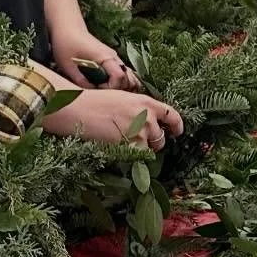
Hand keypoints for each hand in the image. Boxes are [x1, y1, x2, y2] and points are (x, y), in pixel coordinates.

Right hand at [43, 89, 183, 151]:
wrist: (80, 109)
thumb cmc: (97, 102)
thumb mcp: (124, 99)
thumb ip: (139, 109)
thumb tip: (148, 121)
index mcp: (146, 102)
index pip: (171, 115)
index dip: (176, 126)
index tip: (177, 132)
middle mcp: (147, 117)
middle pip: (160, 138)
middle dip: (152, 142)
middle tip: (137, 140)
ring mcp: (139, 133)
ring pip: (148, 150)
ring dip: (140, 150)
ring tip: (122, 142)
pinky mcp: (129, 146)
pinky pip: (136, 157)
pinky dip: (128, 156)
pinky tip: (116, 147)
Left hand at [50, 24, 139, 90]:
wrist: (67, 27)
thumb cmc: (66, 43)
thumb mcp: (67, 66)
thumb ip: (79, 81)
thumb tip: (89, 96)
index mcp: (104, 57)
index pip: (119, 77)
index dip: (111, 90)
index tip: (97, 93)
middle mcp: (113, 57)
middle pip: (128, 78)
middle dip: (119, 91)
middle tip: (102, 97)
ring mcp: (113, 57)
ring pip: (127, 76)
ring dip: (121, 87)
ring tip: (106, 95)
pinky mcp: (110, 59)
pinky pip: (121, 73)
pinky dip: (119, 82)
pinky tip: (106, 89)